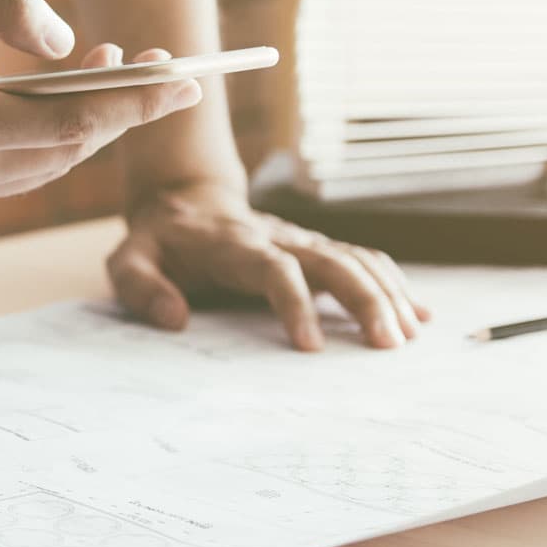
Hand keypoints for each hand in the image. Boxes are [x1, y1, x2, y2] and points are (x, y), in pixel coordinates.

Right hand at [0, 0, 203, 220]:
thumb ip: (3, 4)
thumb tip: (67, 44)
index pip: (67, 124)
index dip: (135, 103)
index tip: (189, 80)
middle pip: (63, 152)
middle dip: (120, 109)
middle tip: (158, 63)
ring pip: (38, 168)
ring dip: (81, 124)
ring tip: (107, 67)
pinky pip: (6, 174)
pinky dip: (39, 139)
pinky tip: (47, 97)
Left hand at [83, 40, 427, 349]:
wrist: (183, 200)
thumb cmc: (158, 242)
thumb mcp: (128, 260)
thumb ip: (141, 287)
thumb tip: (174, 319)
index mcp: (233, 245)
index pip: (274, 269)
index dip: (295, 304)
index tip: (310, 346)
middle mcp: (277, 237)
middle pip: (332, 261)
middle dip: (365, 300)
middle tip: (388, 345)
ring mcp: (301, 240)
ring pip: (355, 258)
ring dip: (387, 294)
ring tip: (408, 337)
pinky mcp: (315, 247)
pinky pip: (362, 258)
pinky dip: (393, 283)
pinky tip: (418, 312)